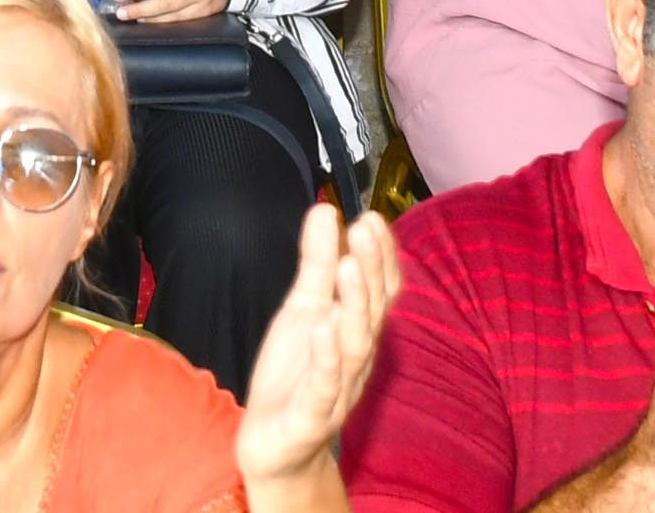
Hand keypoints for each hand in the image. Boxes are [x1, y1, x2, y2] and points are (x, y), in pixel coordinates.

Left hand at [235, 204, 405, 485]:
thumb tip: (325, 210)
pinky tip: (322, 327)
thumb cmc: (295, 373)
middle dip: (370, 268)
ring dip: (354, 306)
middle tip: (364, 228)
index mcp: (356, 329)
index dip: (380, 255)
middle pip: (371, 310)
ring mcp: (338, 388)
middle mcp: (355, 357)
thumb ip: (317, 263)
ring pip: (355, 346)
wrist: (274, 445)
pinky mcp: (312, 416)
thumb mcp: (302, 309)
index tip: (372, 217)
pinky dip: (326, 357)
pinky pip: (325, 386)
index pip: (379, 289)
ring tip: (348, 268)